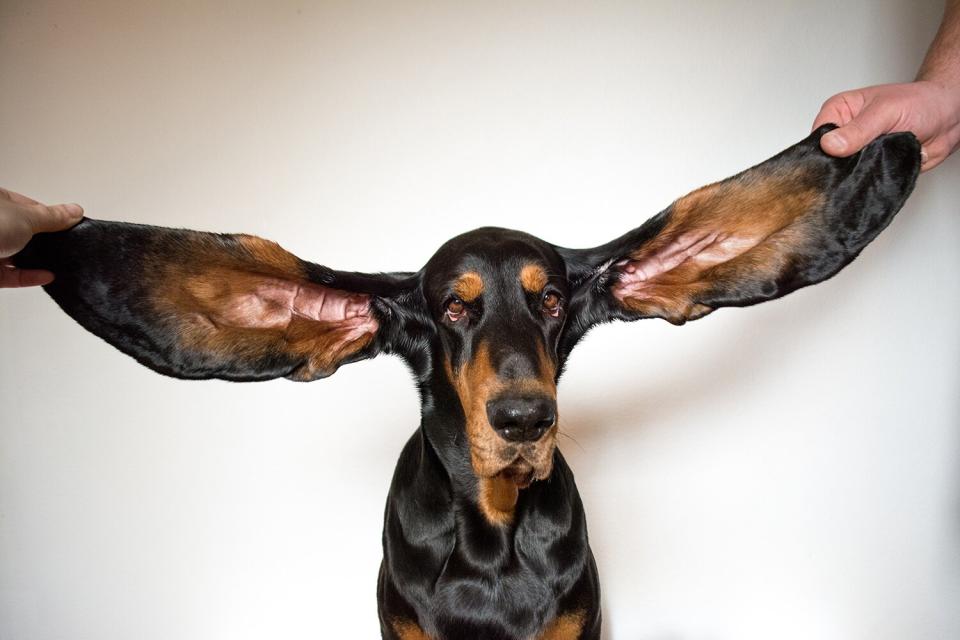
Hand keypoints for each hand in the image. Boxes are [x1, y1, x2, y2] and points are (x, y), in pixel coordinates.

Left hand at [0, 187, 83, 287]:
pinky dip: (29, 276)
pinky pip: (11, 275)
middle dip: (45, 240)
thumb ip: (53, 217)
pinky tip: (47, 276)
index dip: (51, 215)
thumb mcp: (26, 217)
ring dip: (38, 260)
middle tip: (68, 245)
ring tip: (61, 262)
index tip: (70, 225)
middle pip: (24, 232)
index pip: (28, 206)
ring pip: (17, 254)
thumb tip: (75, 210)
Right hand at [812, 81, 959, 171]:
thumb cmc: (920, 103)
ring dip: (856, 175)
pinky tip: (875, 177)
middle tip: (855, 166)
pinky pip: (861, 181)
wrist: (948, 118)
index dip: (822, 149)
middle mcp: (844, 132)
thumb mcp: (886, 111)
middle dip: (839, 166)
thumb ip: (858, 130)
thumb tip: (830, 144)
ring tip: (870, 169)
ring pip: (843, 172)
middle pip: (827, 157)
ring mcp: (856, 152)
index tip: (835, 158)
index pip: (818, 135)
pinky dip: (868, 182)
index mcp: (840, 112)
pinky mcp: (869, 167)